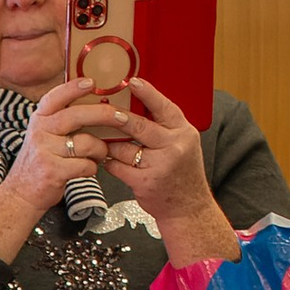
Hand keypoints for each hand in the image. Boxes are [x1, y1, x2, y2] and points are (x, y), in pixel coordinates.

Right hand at [5, 72, 137, 217]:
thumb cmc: (41, 162)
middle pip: (76, 115)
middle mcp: (40, 132)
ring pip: (86, 143)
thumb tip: (97, 104)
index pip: (56, 97)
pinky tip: (88, 169)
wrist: (21, 193)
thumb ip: (62, 120)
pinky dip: (92, 168)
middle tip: (122, 117)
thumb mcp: (43, 135)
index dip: (74, 88)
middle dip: (104, 114)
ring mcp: (44, 151)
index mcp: (39, 119)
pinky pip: (85, 165)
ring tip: (100, 155)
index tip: (92, 82)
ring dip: (100, 150)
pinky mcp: (52, 171)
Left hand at [113, 74, 236, 262]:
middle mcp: (175, 146)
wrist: (188, 207)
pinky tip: (106, 161)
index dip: (148, 94)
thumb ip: (164, 127)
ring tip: (102, 141)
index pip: (164, 108)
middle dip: (117, 117)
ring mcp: (160, 165)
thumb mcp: (181, 144)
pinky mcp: (145, 182)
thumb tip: (136, 104)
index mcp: (184, 132)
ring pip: (124, 147)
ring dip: (109, 144)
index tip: (133, 82)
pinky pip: (117, 167)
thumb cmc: (180, 172)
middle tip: (102, 109)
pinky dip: (109, 163)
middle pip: (139, 126)